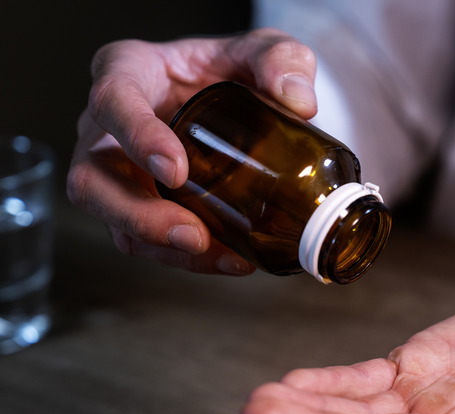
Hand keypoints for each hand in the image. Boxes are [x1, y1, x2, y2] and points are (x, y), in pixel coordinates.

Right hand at [67, 30, 317, 273]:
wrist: (237, 93)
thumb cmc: (234, 66)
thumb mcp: (264, 49)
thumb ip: (283, 61)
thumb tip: (300, 105)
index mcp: (128, 72)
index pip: (113, 100)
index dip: (136, 137)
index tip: (175, 171)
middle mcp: (108, 126)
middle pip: (91, 178)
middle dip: (137, 215)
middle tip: (192, 235)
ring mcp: (118, 170)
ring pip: (113, 220)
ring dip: (162, 247)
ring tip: (219, 257)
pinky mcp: (140, 203)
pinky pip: (146, 240)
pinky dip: (186, 258)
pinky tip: (231, 260)